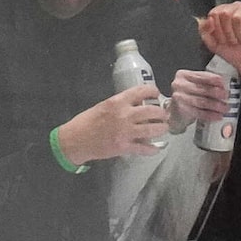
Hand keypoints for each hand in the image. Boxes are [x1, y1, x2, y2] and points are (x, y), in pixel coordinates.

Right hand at [55, 84, 169, 162]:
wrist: (76, 140)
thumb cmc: (87, 121)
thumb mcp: (104, 105)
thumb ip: (121, 104)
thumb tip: (138, 104)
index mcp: (118, 102)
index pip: (141, 91)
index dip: (153, 92)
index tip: (157, 94)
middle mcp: (124, 115)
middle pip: (152, 111)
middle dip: (162, 113)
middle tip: (164, 115)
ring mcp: (125, 132)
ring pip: (152, 129)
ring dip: (162, 129)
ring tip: (163, 128)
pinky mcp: (124, 147)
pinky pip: (144, 148)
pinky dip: (153, 149)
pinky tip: (156, 148)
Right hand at [169, 67, 230, 130]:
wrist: (174, 112)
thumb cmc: (186, 97)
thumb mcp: (194, 85)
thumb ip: (206, 83)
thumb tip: (223, 87)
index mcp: (183, 75)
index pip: (201, 75)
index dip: (214, 79)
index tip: (223, 84)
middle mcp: (179, 84)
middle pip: (202, 88)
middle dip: (217, 93)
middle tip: (226, 97)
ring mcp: (179, 97)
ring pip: (202, 101)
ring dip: (215, 105)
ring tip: (224, 108)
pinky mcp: (181, 110)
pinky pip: (199, 112)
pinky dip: (210, 114)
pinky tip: (217, 115)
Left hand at [200, 3, 240, 84]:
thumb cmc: (236, 53)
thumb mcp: (213, 44)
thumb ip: (204, 31)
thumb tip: (208, 20)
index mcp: (224, 11)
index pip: (214, 13)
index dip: (216, 30)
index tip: (223, 39)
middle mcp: (236, 8)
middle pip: (224, 13)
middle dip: (227, 33)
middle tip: (233, 41)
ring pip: (237, 18)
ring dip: (238, 35)